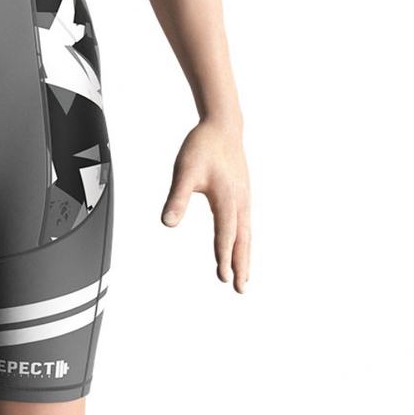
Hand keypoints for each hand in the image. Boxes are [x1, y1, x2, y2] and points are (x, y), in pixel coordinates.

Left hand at [161, 117, 250, 292]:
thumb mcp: (184, 171)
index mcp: (227, 199)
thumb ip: (177, 197)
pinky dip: (244, 239)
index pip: (225, 234)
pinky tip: (240, 244)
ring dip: (244, 254)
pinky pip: (245, 223)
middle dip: (240, 264)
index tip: (223, 278)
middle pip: (242, 239)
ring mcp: (244, 198)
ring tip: (243, 275)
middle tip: (240, 289)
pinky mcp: (242, 193)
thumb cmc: (202, 147)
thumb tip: (167, 223)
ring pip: (246, 232)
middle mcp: (240, 202)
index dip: (224, 256)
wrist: (223, 125)